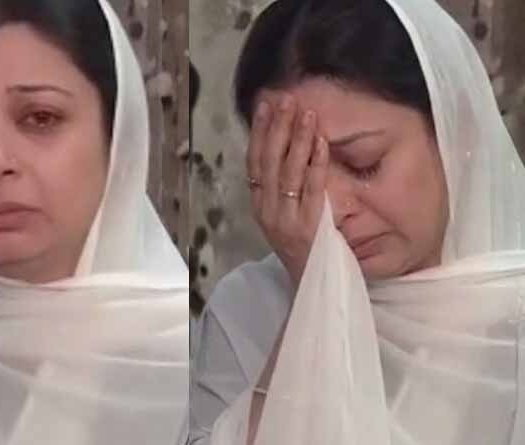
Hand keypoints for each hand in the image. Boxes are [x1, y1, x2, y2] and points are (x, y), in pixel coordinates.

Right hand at [246, 95, 328, 287]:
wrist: (309, 282)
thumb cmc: (299, 245)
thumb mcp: (280, 216)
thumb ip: (279, 189)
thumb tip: (281, 149)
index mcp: (259, 204)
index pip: (254, 162)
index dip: (259, 132)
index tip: (266, 105)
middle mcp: (267, 210)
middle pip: (269, 162)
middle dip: (278, 128)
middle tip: (287, 101)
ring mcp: (286, 219)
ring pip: (289, 172)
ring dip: (297, 140)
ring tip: (307, 114)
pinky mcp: (309, 226)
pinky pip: (312, 189)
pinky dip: (316, 164)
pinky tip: (321, 142)